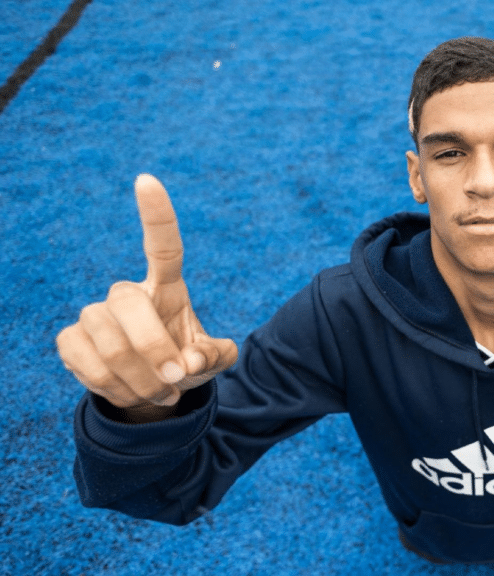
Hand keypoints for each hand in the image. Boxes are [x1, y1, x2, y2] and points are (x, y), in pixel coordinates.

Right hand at [56, 174, 236, 420]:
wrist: (154, 389)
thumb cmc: (187, 363)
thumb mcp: (213, 360)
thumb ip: (216, 357)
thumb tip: (193, 360)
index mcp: (167, 286)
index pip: (162, 245)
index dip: (156, 214)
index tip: (146, 180)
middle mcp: (128, 293)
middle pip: (131, 309)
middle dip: (157, 352)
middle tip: (178, 381)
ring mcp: (95, 315)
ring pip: (113, 348)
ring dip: (143, 382)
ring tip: (162, 393)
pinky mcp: (70, 339)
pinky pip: (90, 367)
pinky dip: (117, 390)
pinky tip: (132, 392)